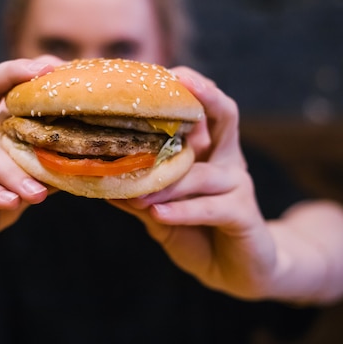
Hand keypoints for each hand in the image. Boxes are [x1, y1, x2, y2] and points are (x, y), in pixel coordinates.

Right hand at [0, 56, 60, 269]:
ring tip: (38, 193)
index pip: (8, 90)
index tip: (62, 68)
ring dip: (13, 171)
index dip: (32, 76)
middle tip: (47, 76)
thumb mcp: (8, 199)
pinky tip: (9, 202)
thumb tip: (73, 171)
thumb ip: (32, 182)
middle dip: (17, 75)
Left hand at [108, 67, 278, 298]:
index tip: (159, 72)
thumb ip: (139, 193)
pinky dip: (182, 210)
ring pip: (203, 172)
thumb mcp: (161, 212)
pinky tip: (158, 214)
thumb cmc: (197, 234)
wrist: (236, 271)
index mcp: (207, 152)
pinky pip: (211, 207)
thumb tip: (98, 177)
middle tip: (177, 81)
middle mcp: (226, 160)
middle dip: (204, 94)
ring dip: (169, 181)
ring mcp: (238, 185)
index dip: (187, 87)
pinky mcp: (244, 214)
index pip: (201, 109)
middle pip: (224, 114)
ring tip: (138, 191)